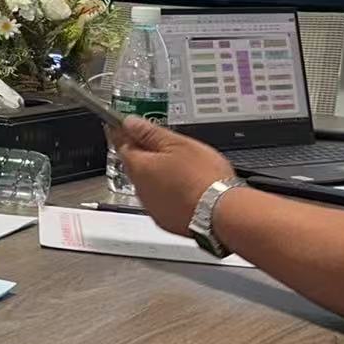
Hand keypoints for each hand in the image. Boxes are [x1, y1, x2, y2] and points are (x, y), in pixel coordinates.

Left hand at [108, 119, 235, 236]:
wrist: (221, 214)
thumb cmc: (203, 179)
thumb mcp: (178, 144)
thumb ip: (151, 133)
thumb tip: (131, 123)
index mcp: (139, 166)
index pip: (122, 144)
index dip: (126, 133)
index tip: (128, 127)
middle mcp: (140, 189)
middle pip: (135, 165)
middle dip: (145, 154)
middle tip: (160, 144)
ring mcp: (152, 206)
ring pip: (149, 184)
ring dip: (158, 175)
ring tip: (181, 168)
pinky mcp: (166, 220)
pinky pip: (162, 201)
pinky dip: (169, 193)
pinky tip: (185, 188)